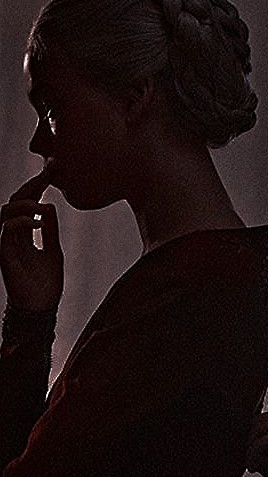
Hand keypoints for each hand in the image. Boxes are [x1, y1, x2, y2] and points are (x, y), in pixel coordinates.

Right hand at [0, 165, 63, 311]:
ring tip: (44, 204)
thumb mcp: (53, 250)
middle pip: (15, 201)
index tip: (53, 168)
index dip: (38, 184)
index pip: (28, 202)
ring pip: (6, 212)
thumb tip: (50, 206)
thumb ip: (50, 230)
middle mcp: (12, 235)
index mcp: (24, 232)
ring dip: (26, 203)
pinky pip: (7, 231)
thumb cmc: (46, 283)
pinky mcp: (4, 255)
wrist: (41, 308)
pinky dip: (23, 221)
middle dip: (32, 184)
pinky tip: (40, 221)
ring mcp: (7, 244)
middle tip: (50, 170)